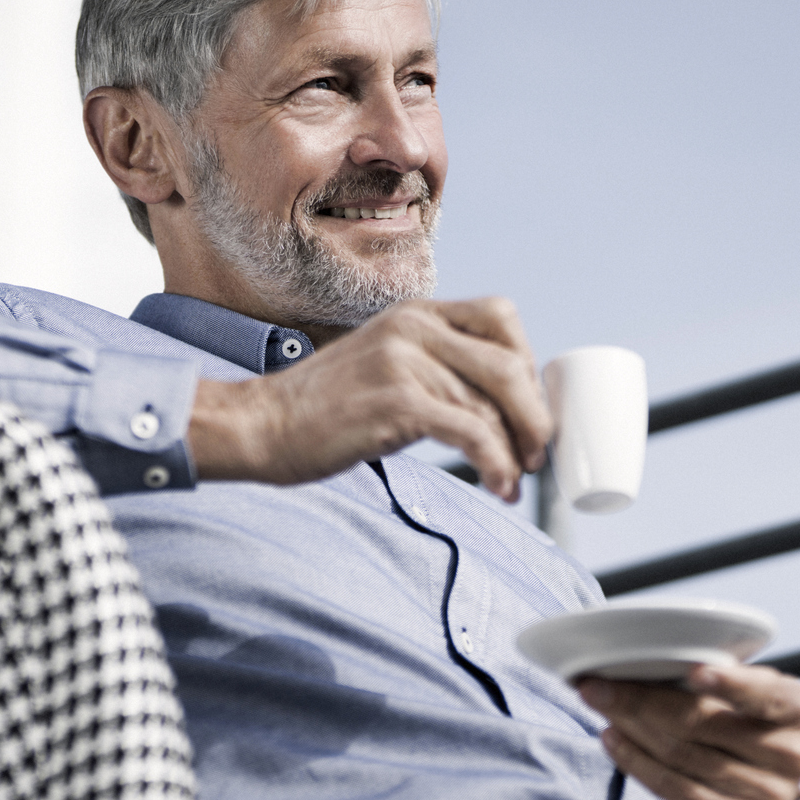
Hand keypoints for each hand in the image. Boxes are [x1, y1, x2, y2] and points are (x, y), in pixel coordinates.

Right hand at [187, 297, 552, 501]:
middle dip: (535, 414)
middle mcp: (414, 327)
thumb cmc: (324, 408)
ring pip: (492, 405)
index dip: (528, 362)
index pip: (501, 315)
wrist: (262, 424)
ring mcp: (405, 362)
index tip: (527, 407)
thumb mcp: (384, 362)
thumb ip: (432, 364)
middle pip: (509, 363)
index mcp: (415, 313)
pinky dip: (497, 464)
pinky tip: (499, 486)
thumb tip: (496, 402)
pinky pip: (472, 432)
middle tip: (536, 452)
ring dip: (516, 453)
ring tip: (514, 483)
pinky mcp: (398, 403)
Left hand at [578, 663, 799, 799]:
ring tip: (599, 706)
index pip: (764, 694)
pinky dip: (637, 763)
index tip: (691, 671)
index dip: (730, 682)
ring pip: (683, 754)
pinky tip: (611, 741)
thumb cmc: (741, 733)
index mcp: (799, 709)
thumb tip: (641, 658)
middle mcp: (792, 754)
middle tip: (597, 684)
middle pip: (704, 723)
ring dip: (631, 728)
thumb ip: (715, 680)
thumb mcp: (744, 701)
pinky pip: (676, 790)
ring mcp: (769, 795)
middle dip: (642, 699)